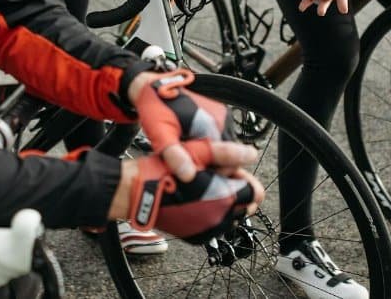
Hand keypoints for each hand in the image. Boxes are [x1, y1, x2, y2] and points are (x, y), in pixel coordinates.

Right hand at [124, 139, 263, 242]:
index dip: (242, 178)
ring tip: (201, 187)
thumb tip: (251, 153)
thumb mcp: (199, 153)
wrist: (137, 193)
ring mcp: (208, 230)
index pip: (254, 191)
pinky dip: (210, 214)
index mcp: (225, 198)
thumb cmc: (165, 171)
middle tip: (212, 177)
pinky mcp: (196, 237)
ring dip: (223, 203)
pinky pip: (213, 225)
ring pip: (230, 216)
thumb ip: (229, 154)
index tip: (227, 171)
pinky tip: (194, 200)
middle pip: (244, 205)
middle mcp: (220, 219)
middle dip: (235, 191)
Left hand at [129, 70, 227, 180]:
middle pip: (227, 154)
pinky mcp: (216, 114)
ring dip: (209, 154)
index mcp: (212, 126)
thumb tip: (188, 176)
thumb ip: (175, 155)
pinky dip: (208, 144)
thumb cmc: (156, 107)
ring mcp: (220, 116)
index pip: (228, 161)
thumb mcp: (161, 135)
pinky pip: (218, 137)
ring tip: (189, 154)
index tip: (197, 175)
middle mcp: (221, 120)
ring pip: (222, 146)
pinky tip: (192, 145)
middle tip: (190, 166)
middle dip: (211, 163)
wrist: (154, 87)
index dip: (213, 172)